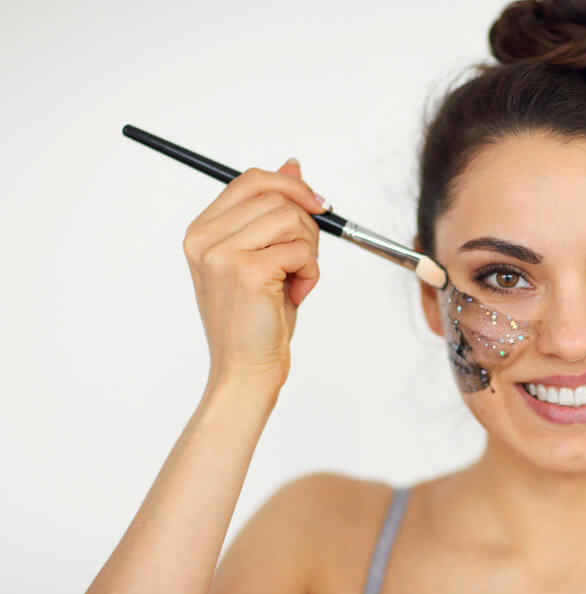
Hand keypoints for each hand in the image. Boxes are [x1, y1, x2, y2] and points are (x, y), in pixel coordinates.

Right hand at [182, 159, 326, 390]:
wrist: (246, 369)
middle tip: (306, 256)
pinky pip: (300, 250)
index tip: (318, 205)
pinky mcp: (247, 272)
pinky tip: (296, 295)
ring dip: (309, 250)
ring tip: (297, 280)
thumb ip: (272, 212)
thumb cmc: (257, 319)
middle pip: (274, 195)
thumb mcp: (265, 256)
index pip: (250, 180)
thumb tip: (292, 164)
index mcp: (202, 232)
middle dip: (306, 222)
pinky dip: (311, 272)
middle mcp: (204, 239)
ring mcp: (222, 254)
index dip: (291, 186)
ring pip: (291, 218)